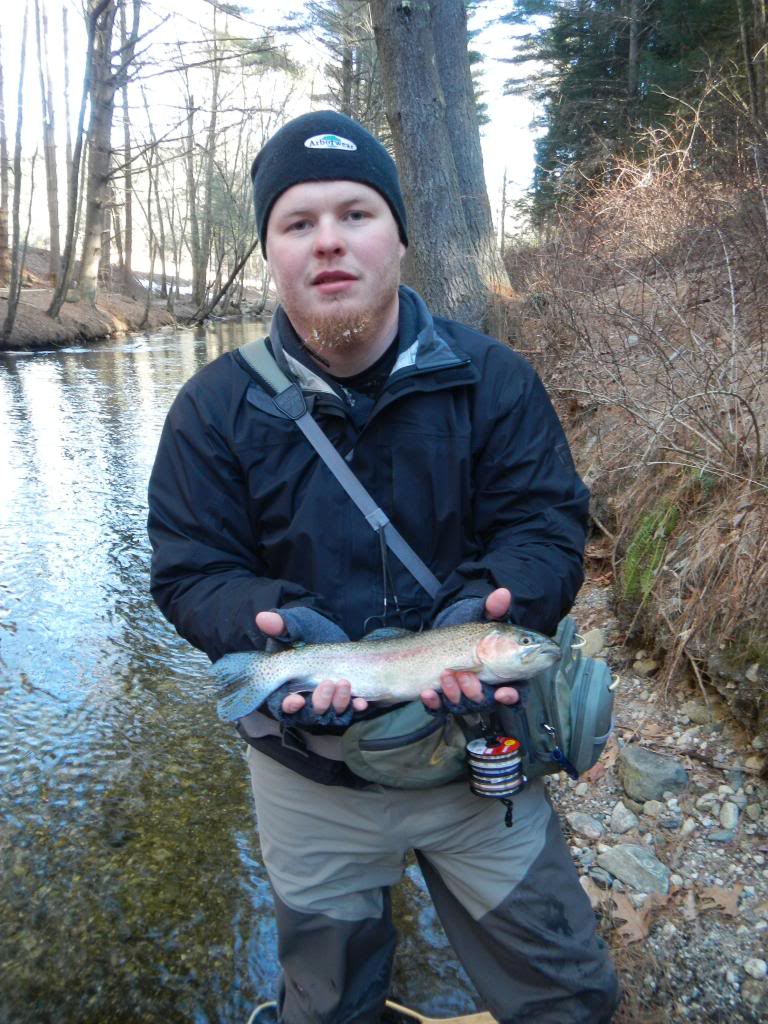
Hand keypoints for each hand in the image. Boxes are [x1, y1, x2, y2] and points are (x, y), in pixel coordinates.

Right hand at [255, 610, 367, 715]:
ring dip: (338, 703)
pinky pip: (350, 712)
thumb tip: (262, 618)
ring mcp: (326, 703)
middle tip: (327, 684)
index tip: (296, 700)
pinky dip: (355, 708)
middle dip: (319, 702)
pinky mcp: (345, 701)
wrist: (333, 631)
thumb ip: (280, 626)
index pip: (282, 706)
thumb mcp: (295, 626)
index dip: (288, 707)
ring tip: (344, 683)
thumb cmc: (308, 631)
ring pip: (330, 714)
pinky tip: (361, 702)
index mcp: (286, 686)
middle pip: (309, 714)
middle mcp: (306, 699)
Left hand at [420, 588, 519, 710]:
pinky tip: (427, 693)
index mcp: (501, 675)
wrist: (443, 637)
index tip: (504, 693)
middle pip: (485, 702)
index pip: (512, 694)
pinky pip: (438, 709)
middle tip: (465, 674)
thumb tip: (503, 593)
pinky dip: (433, 703)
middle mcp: (484, 690)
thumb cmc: (469, 632)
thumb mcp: (480, 619)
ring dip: (454, 694)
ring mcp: (462, 696)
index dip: (510, 697)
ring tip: (446, 675)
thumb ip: (493, 609)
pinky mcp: (442, 699)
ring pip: (462, 706)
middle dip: (474, 691)